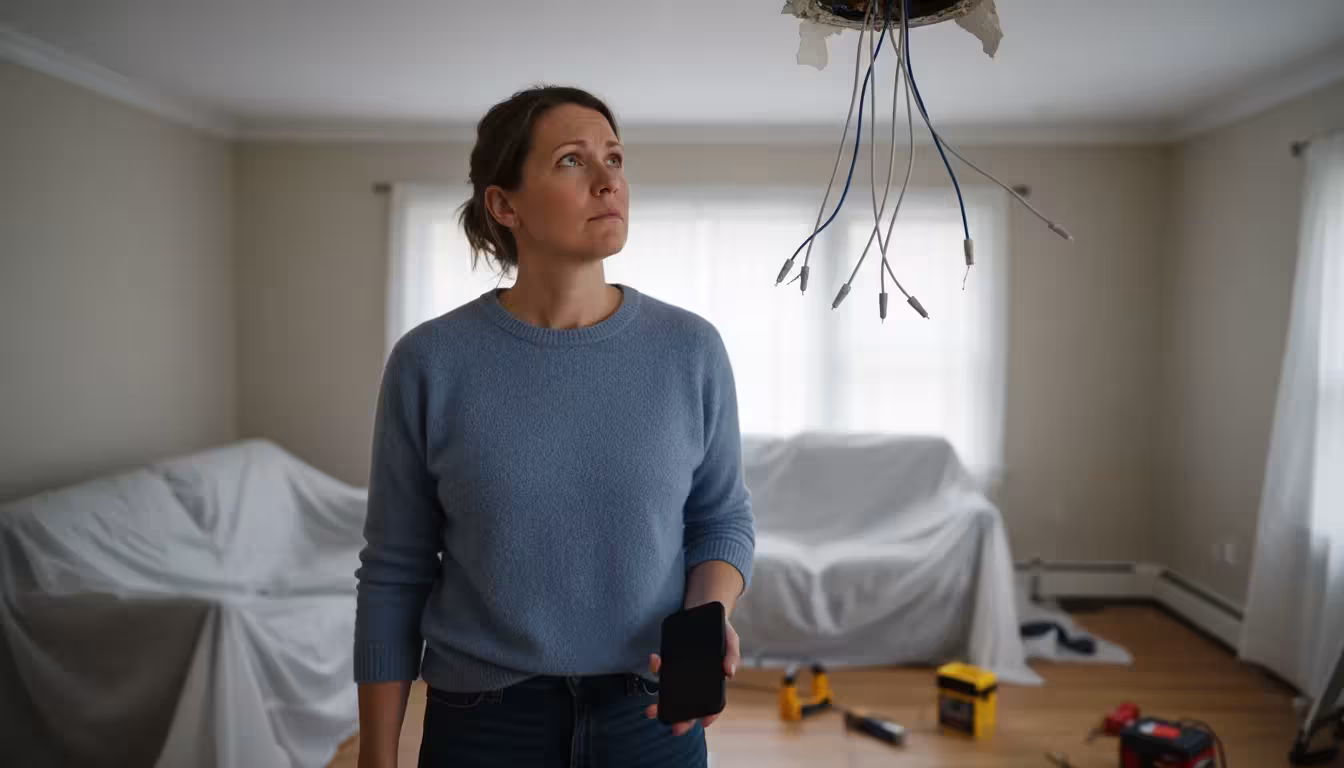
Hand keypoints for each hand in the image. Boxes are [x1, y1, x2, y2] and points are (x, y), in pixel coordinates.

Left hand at [643, 618, 740, 735]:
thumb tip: (728, 674)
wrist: (703, 607)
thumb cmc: (720, 629)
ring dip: (660, 703)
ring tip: (650, 711)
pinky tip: (656, 661)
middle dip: (680, 718)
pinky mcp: (670, 658)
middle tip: (673, 728)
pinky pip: (661, 667)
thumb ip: (732, 655)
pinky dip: (657, 667)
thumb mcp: (730, 639)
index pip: (712, 702)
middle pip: (688, 703)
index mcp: (712, 678)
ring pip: (670, 692)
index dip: (710, 714)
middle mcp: (695, 678)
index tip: (704, 722)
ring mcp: (681, 670)